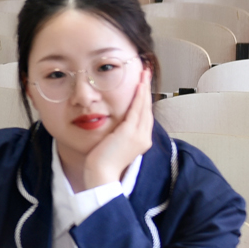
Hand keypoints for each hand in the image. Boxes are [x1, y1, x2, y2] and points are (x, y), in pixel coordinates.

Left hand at [77, 64, 153, 191]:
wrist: (101, 176)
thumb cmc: (102, 163)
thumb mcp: (114, 144)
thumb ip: (118, 133)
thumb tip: (116, 124)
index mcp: (141, 140)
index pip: (144, 115)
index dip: (144, 98)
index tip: (143, 84)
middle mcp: (143, 137)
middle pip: (147, 108)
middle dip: (147, 88)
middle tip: (146, 72)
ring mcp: (138, 135)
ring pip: (144, 106)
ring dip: (144, 88)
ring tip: (144, 72)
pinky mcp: (129, 133)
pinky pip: (136, 110)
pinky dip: (138, 96)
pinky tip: (138, 85)